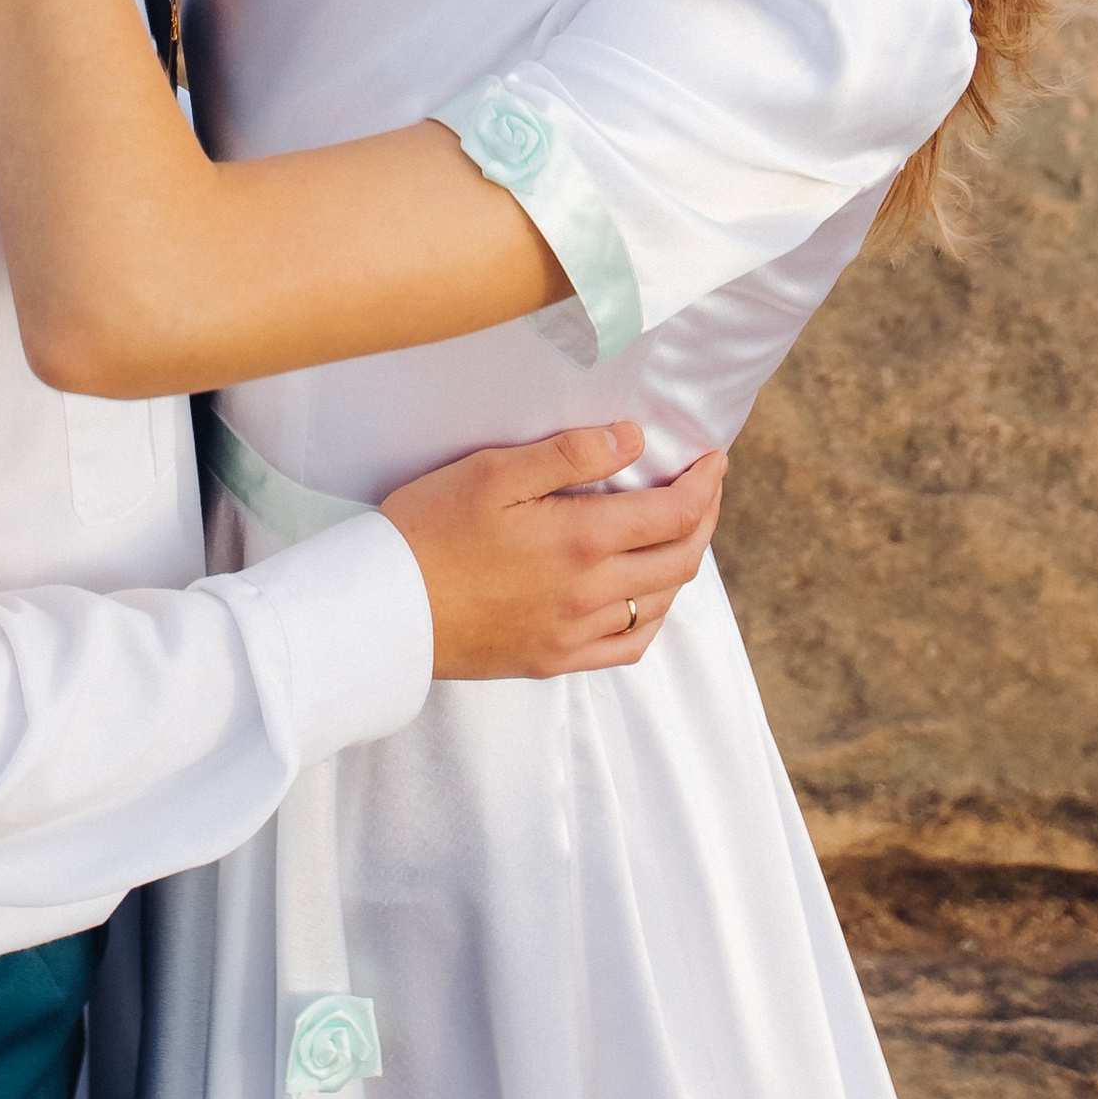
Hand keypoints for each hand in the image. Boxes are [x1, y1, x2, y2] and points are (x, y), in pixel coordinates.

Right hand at [381, 428, 726, 679]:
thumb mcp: (494, 471)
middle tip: (704, 485)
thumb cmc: (429, 528)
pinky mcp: (552, 660)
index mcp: (581, 541)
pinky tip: (644, 595)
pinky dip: (652, 615)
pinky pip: (627, 646)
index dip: (705, 483)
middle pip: (680, 560)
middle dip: (704, 517)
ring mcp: (574, 634)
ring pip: (660, 603)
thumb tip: (633, 439)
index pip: (675, 514)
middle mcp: (590, 594)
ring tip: (678, 530)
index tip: (713, 458)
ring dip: (683, 563)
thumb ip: (569, 454)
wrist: (384, 607)